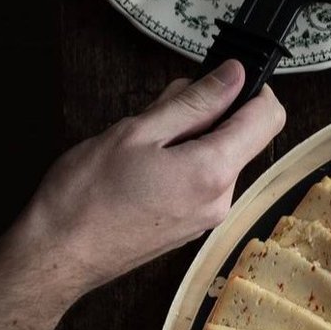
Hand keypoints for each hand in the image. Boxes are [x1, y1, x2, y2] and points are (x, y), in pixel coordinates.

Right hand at [24, 60, 285, 297]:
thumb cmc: (88, 194)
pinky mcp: (193, 225)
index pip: (268, 118)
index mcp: (213, 172)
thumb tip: (232, 76)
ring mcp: (209, 216)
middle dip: (209, 114)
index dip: (253, 89)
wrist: (62, 253)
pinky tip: (145, 166)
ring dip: (192, 139)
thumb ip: (193, 103)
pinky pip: (203, 181)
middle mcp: (221, 199)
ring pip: (219, 158)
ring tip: (144, 144)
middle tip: (159, 113)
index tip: (224, 77)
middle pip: (242, 137)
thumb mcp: (138, 131)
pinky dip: (184, 162)